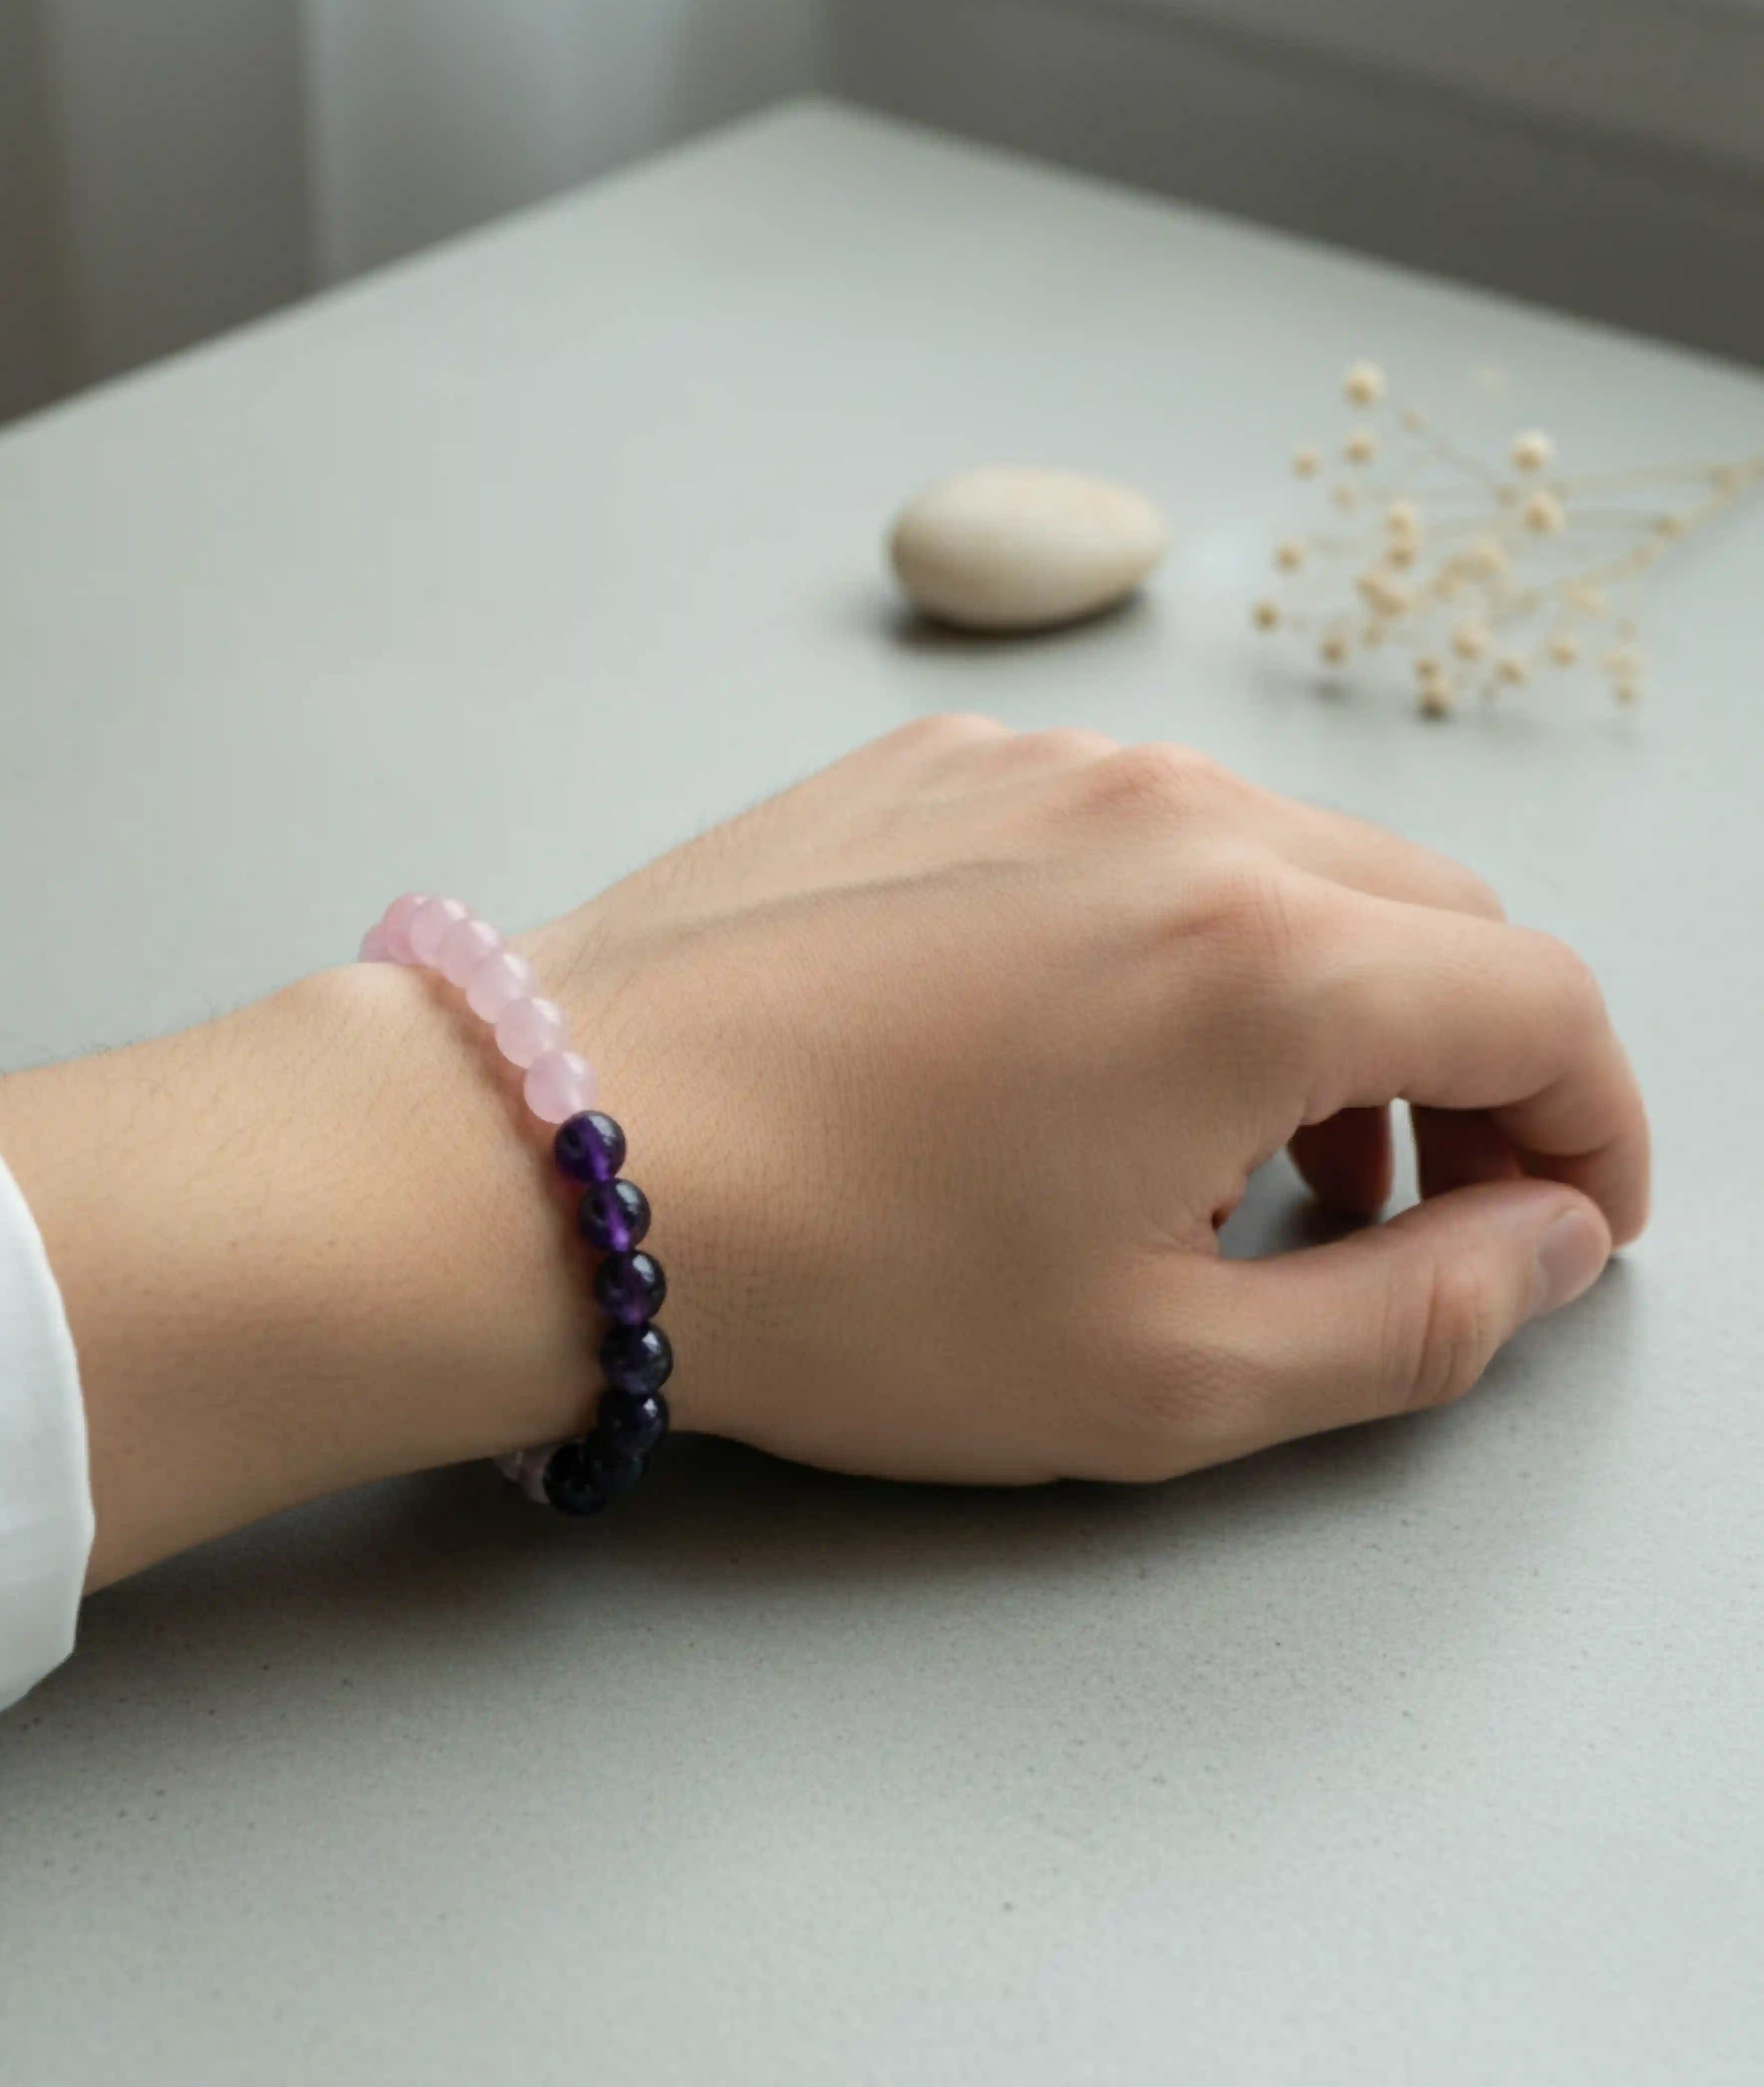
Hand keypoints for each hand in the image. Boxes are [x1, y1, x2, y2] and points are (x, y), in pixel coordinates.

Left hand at [0, 720, 1646, 1583]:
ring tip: (1232, 1151)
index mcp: (1264, 956)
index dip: (1591, 1127)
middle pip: (1423, 918)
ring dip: (1312, 1000)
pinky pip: (1115, 831)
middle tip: (1402, 1209)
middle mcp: (1172, 813)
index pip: (1541, 1003)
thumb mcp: (1166, 1376)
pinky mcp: (923, 769)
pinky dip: (1165, 934)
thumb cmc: (838, 1285)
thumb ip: (1412, 1320)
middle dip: (1464, 1068)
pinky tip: (1073, 1050)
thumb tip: (1544, 1248)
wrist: (552, 1159)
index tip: (1563, 1221)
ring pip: (1273, 861)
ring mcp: (1036, 767)